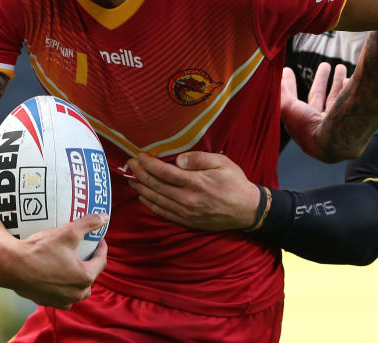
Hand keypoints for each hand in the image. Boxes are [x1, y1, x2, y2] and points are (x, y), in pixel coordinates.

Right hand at [0, 213, 108, 308]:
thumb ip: (88, 223)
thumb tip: (104, 217)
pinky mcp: (48, 302)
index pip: (101, 260)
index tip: (98, 239)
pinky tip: (60, 276)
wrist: (12, 265)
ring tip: (74, 264)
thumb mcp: (68, 232)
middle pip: (91, 276)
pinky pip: (63, 296)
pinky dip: (65, 288)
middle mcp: (76, 293)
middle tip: (86, 250)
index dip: (101, 247)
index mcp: (85, 277)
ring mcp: (62, 300)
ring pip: (78, 290)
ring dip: (79, 278)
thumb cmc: (41, 249)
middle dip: (91, 263)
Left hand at [126, 152, 259, 230]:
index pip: (163, 172)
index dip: (148, 164)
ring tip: (132, 179)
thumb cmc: (235, 183)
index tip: (139, 156)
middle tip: (130, 165)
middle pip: (156, 185)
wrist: (246, 210)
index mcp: (195, 182)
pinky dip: (150, 205)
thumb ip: (199, 159)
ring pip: (156, 200)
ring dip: (141, 189)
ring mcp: (185, 212)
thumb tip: (178, 160)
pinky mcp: (186, 221)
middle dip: (140, 174)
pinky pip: (163, 213)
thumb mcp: (222, 163)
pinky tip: (143, 198)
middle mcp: (187, 198)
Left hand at [280, 62, 347, 156]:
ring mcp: (334, 125)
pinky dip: (349, 90)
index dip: (290, 86)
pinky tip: (349, 80)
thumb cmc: (308, 127)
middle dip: (321, 80)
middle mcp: (318, 127)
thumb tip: (274, 78)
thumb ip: (281, 93)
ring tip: (340, 66)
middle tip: (325, 65)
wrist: (335, 142)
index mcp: (301, 126)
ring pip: (336, 99)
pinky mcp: (350, 123)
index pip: (293, 102)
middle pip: (319, 98)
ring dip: (338, 82)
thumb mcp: (288, 107)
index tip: (288, 70)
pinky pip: (349, 104)